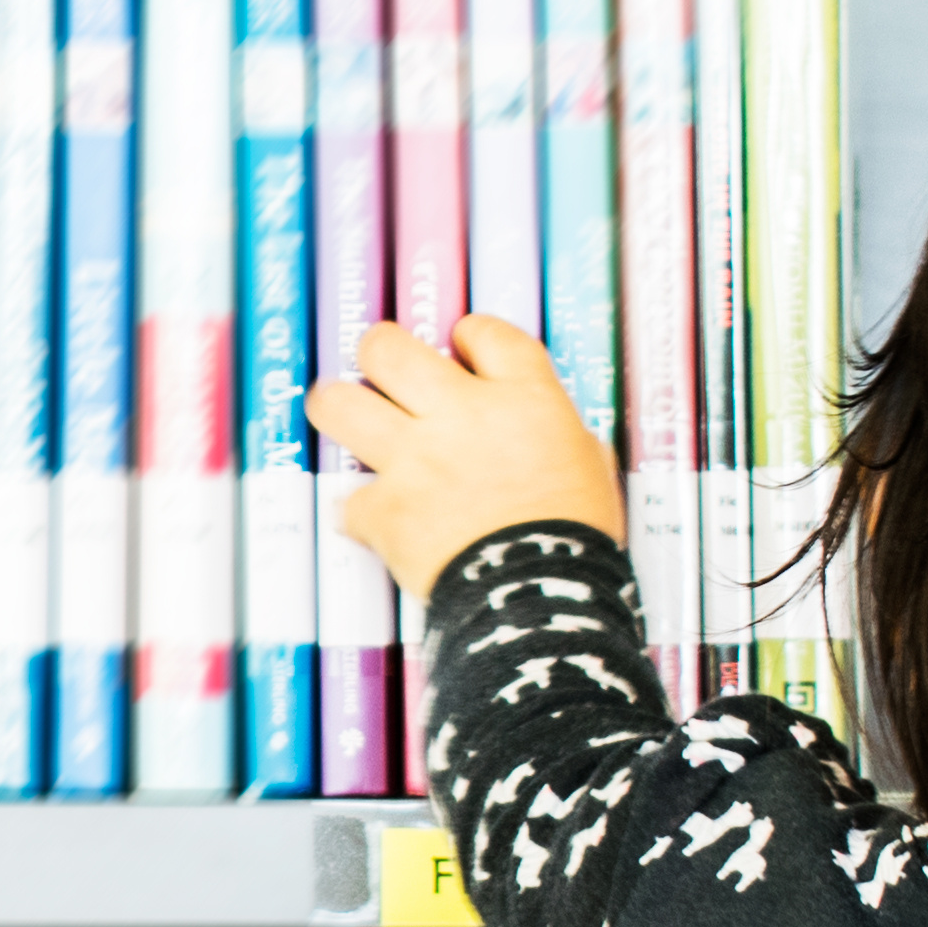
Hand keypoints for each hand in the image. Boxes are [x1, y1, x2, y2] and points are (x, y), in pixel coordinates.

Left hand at [303, 315, 626, 600]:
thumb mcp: (591, 466)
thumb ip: (556, 434)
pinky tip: (371, 521)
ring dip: (336, 408)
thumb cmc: (577, 537)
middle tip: (380, 367)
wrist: (542, 594)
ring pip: (339, 404)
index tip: (460, 346)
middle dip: (379, 351)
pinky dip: (359, 513)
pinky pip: (350, 500)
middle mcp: (460, 414)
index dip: (467, 334)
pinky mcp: (387, 510)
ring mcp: (415, 459)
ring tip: (341, 415)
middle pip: (390, 349)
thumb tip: (545, 436)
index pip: (484, 332)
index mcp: (523, 397)